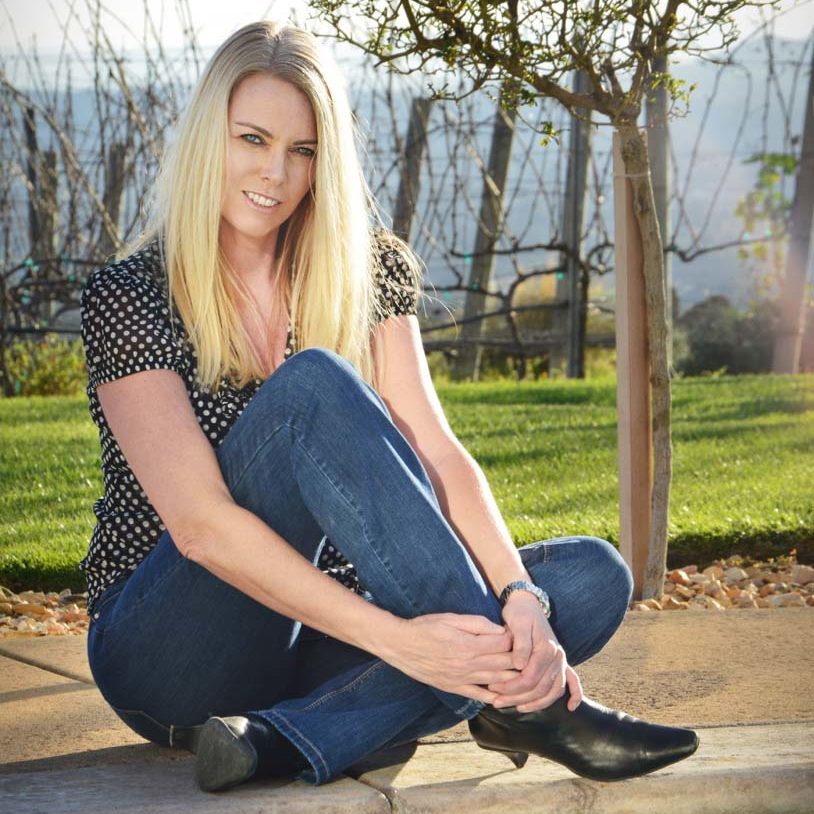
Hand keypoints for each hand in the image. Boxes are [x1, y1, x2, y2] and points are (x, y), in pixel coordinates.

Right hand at [381, 613, 520, 703]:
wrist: (401, 646)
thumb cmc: (426, 627)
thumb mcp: (452, 618)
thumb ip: (477, 624)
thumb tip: (499, 629)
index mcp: (470, 644)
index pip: (503, 643)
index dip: (515, 638)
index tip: (521, 634)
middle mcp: (469, 664)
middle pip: (504, 664)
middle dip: (520, 659)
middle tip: (530, 656)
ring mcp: (462, 678)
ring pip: (496, 682)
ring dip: (513, 680)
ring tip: (525, 676)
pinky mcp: (454, 687)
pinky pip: (479, 695)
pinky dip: (493, 697)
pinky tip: (504, 697)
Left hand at [488, 591, 582, 711]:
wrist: (527, 603)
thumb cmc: (519, 613)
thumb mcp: (517, 623)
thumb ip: (520, 644)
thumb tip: (520, 666)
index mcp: (546, 648)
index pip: (530, 677)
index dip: (511, 687)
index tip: (494, 689)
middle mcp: (557, 656)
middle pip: (539, 688)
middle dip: (517, 698)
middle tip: (497, 701)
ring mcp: (561, 660)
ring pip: (552, 691)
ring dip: (536, 703)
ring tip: (517, 708)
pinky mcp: (560, 662)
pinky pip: (573, 682)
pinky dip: (575, 695)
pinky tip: (570, 707)